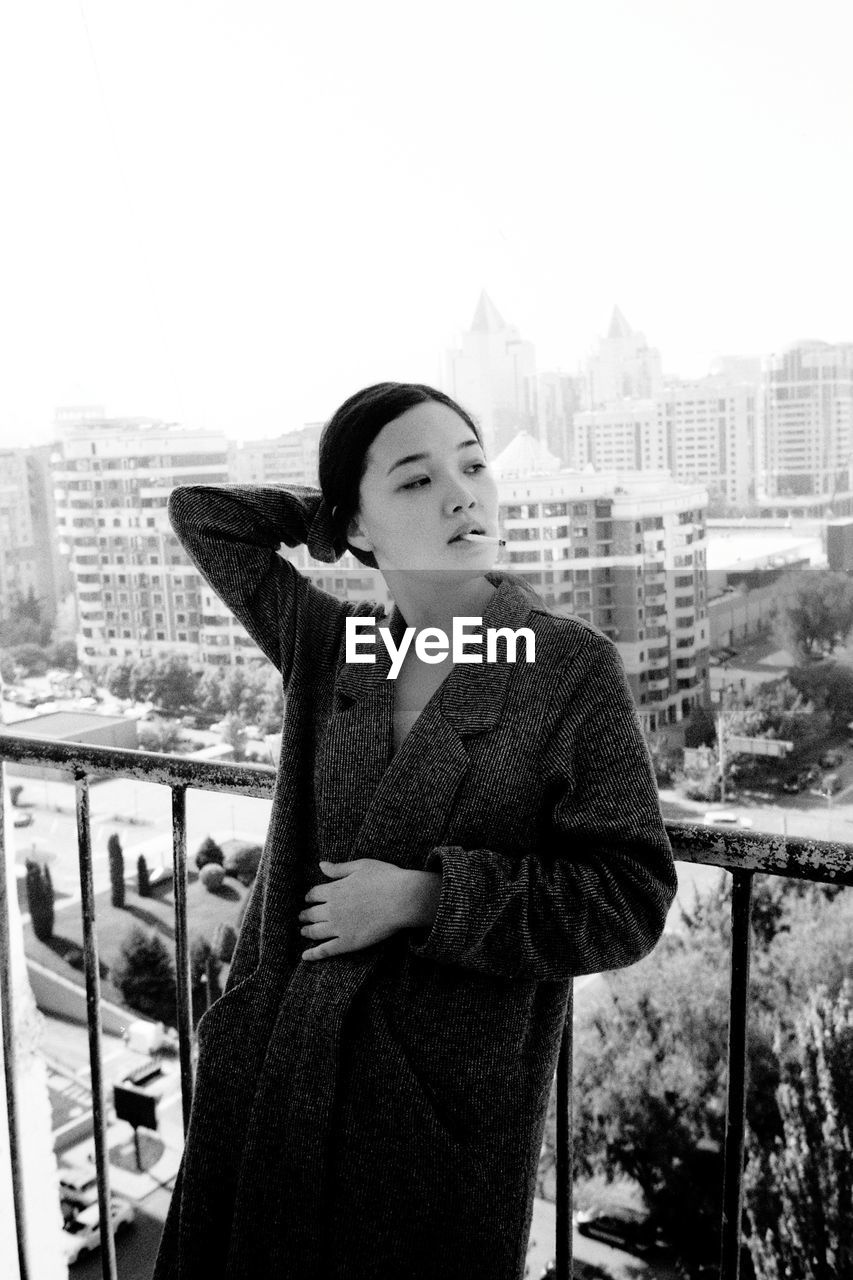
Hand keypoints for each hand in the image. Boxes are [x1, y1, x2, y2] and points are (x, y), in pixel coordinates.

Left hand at [298, 859, 439, 960]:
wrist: (403, 899)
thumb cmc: (385, 878)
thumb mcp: (361, 866)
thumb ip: (339, 868)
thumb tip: (321, 865)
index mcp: (334, 889)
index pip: (314, 894)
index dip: (310, 896)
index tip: (309, 899)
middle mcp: (332, 909)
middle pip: (311, 913)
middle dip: (305, 915)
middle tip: (302, 917)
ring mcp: (339, 927)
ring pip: (315, 932)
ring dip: (306, 932)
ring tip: (303, 932)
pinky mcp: (348, 943)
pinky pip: (325, 950)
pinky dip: (312, 954)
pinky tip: (305, 957)